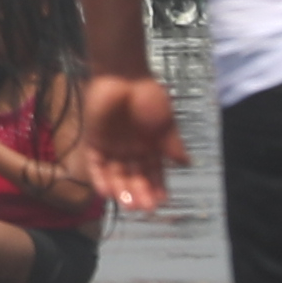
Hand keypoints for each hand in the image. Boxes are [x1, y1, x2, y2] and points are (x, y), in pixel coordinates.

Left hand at [83, 74, 178, 211]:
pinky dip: (100, 178)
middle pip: (135, 177)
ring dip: (121, 191)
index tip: (162, 201)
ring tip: (128, 204)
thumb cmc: (148, 95)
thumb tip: (187, 163)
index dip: (157, 187)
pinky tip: (107, 192)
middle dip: (140, 193)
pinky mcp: (94, 141)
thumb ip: (172, 144)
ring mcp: (112, 147)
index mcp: (150, 146)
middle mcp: (131, 150)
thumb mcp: (165, 122)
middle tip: (145, 208)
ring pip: (116, 175)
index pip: (154, 173)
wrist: (122, 74)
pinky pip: (96, 165)